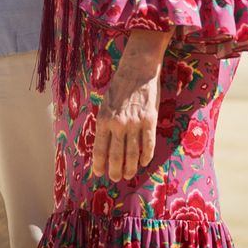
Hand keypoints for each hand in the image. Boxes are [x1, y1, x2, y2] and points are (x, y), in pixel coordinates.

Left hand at [91, 33, 167, 181]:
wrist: (137, 69)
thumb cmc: (119, 85)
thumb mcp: (105, 103)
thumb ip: (105, 122)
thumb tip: (104, 142)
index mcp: (103, 119)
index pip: (99, 148)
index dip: (99, 164)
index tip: (98, 173)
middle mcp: (117, 124)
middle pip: (115, 155)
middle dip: (114, 170)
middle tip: (115, 178)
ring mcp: (134, 123)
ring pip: (132, 153)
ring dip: (129, 167)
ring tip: (128, 175)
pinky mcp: (149, 121)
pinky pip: (147, 145)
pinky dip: (145, 157)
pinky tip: (143, 163)